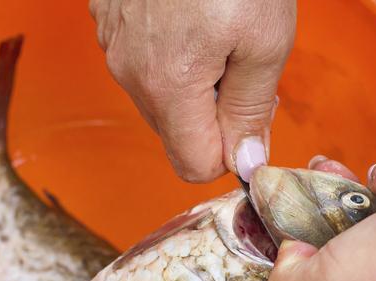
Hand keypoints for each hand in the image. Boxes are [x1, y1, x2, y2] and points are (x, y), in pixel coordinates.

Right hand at [89, 0, 295, 181]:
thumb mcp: (265, 38)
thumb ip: (251, 111)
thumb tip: (245, 162)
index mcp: (168, 86)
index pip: (195, 166)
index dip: (230, 154)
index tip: (251, 121)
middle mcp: (130, 74)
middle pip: (177, 134)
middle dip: (214, 117)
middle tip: (242, 67)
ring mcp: (114, 44)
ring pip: (161, 100)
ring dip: (194, 86)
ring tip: (217, 34)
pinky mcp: (110, 20)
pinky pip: (143, 64)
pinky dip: (172, 56)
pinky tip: (191, 18)